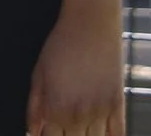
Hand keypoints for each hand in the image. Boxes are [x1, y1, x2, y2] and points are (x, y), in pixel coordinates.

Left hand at [27, 3, 124, 135]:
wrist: (91, 27)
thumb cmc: (61, 46)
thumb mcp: (38, 74)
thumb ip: (34, 106)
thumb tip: (31, 130)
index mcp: (56, 107)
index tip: (45, 134)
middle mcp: (79, 115)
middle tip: (60, 130)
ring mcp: (102, 112)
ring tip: (77, 129)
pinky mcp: (119, 106)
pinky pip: (118, 135)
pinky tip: (99, 133)